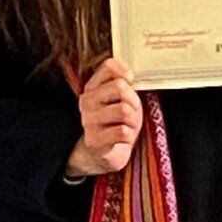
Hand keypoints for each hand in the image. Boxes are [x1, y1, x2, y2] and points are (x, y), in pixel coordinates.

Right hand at [67, 57, 143, 177]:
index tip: (131, 82)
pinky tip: (124, 139)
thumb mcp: (119, 100)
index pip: (108, 67)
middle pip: (119, 87)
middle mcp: (87, 102)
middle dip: (134, 100)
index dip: (125, 72)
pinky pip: (123, 132)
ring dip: (134, 121)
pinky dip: (129, 136)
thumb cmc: (115, 124)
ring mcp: (89, 121)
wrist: (102, 154)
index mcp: (91, 88)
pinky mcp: (95, 140)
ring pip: (124, 110)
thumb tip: (128, 73)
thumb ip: (122, 83)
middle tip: (133, 111)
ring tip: (128, 126)